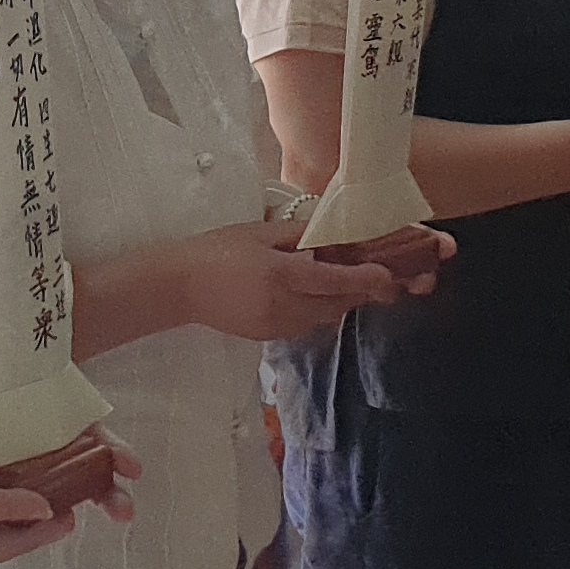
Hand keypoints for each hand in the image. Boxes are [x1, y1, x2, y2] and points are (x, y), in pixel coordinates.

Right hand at [173, 219, 429, 343]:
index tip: (389, 277)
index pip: (338, 281)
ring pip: (324, 318)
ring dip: (338, 302)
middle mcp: (286, 305)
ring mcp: (278, 325)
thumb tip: (332, 235)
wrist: (180, 286)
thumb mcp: (259, 232)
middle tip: (375, 276)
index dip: (369, 281)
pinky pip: (305, 325)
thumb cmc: (218, 251)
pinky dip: (316, 311)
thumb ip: (298, 235)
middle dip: (359, 292)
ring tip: (341, 282)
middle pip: (338, 304)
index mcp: (284, 275)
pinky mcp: (269, 336)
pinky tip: (308, 295)